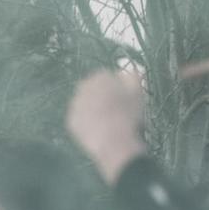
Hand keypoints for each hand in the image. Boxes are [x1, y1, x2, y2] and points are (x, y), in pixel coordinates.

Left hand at [66, 69, 149, 185]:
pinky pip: (81, 119)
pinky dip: (88, 122)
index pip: (106, 76)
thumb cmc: (129, 113)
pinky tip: (100, 129)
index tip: (123, 96)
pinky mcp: (71, 121)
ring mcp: (74, 105)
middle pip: (94, 89)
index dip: (116, 86)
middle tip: (116, 109)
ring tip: (109, 121)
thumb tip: (130, 69)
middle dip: (102, 96)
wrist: (113, 140)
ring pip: (86, 104)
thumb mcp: (137, 91)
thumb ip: (133, 76)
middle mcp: (82, 88)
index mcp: (99, 77)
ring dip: (95, 109)